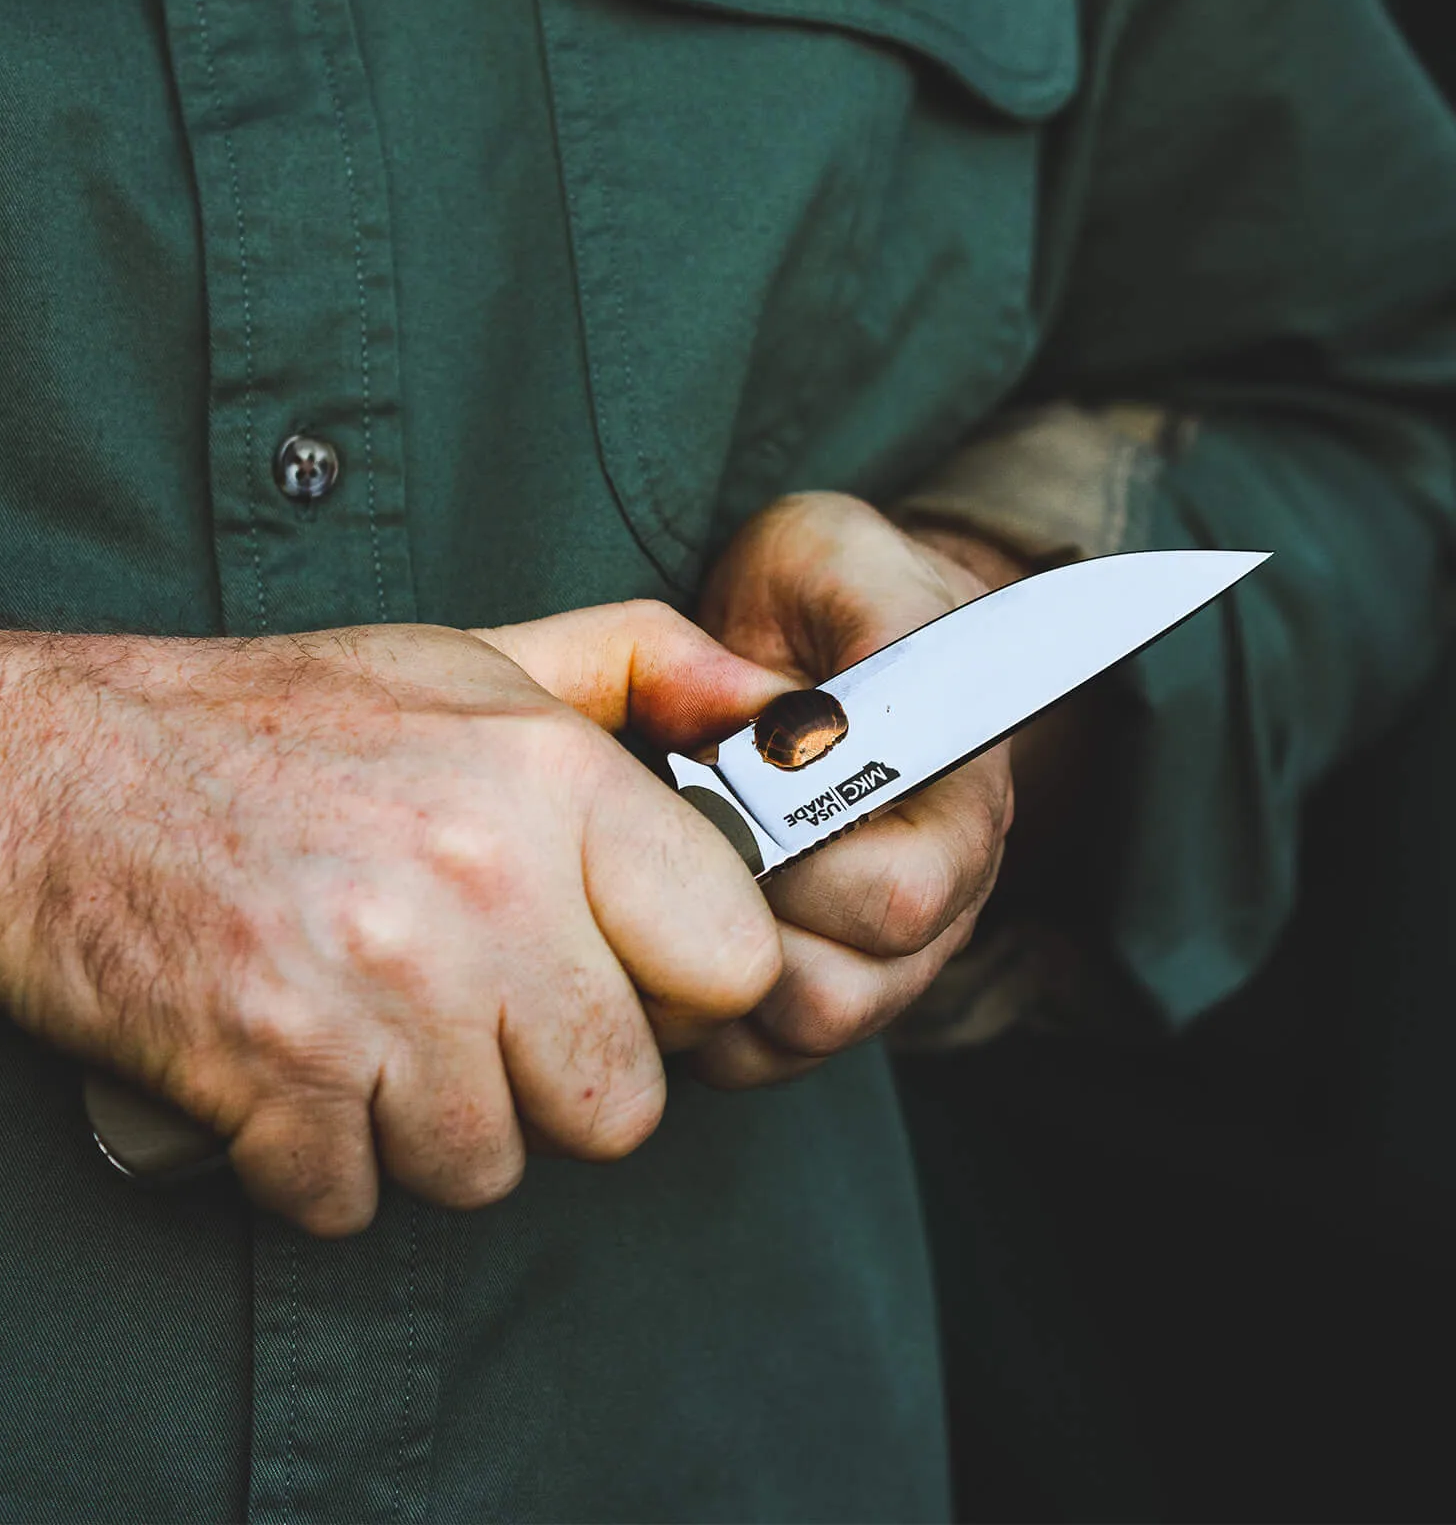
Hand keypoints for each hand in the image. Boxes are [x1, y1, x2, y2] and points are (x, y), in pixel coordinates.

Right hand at [0, 605, 786, 1235]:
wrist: (40, 771)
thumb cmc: (267, 721)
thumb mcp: (463, 653)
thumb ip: (636, 662)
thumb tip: (778, 712)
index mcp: (545, 775)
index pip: (733, 962)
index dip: (680, 987)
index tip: (616, 972)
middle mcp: (478, 881)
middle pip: (620, 1102)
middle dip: (550, 1079)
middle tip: (469, 1012)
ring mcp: (375, 986)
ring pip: (489, 1167)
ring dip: (428, 1127)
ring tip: (367, 1031)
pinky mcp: (272, 1075)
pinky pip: (357, 1202)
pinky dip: (317, 1163)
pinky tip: (286, 1072)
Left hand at [689, 493, 1020, 1085]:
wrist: (813, 638)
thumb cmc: (825, 597)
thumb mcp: (836, 557)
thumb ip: (861, 613)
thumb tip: (831, 712)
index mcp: (959, 804)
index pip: (902, 899)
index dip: (804, 866)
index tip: (722, 792)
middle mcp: (938, 900)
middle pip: (849, 989)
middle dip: (738, 917)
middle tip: (675, 832)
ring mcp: (879, 960)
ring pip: (801, 1034)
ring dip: (712, 969)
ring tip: (657, 873)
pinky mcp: (813, 992)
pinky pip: (756, 1057)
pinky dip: (697, 1013)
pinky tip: (655, 923)